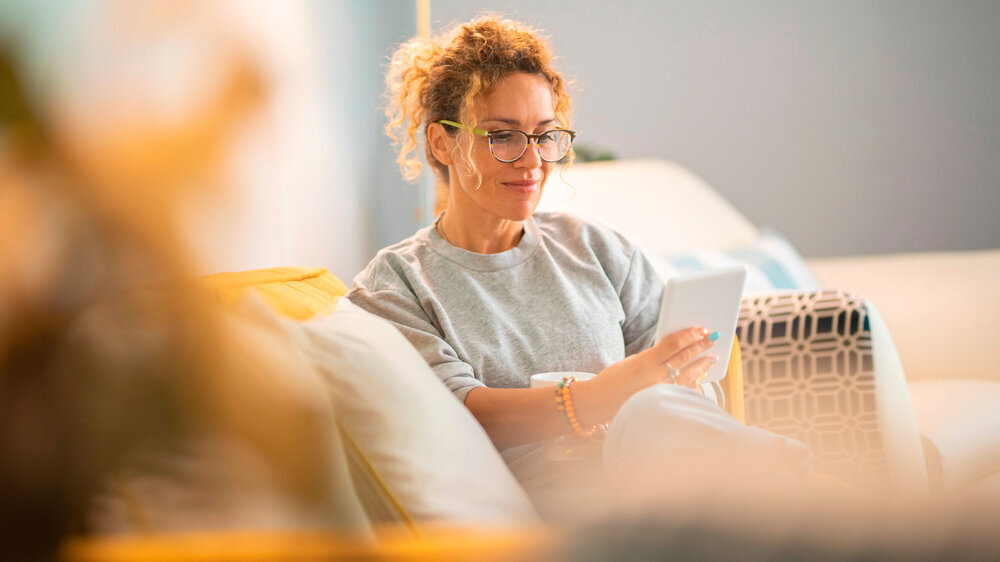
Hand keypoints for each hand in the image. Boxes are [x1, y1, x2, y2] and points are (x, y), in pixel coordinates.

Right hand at [572, 327, 717, 425]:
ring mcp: (661, 393)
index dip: (689, 335)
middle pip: (685, 358)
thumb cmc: (612, 380)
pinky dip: (694, 383)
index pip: (674, 345)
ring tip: (712, 357)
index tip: (700, 329)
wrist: (599, 403)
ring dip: (702, 365)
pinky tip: (701, 377)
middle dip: (702, 345)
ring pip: (690, 375)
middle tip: (713, 337)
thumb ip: (653, 356)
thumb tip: (675, 351)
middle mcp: (656, 378)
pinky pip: (685, 391)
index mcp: (645, 363)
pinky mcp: (662, 403)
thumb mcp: (631, 361)